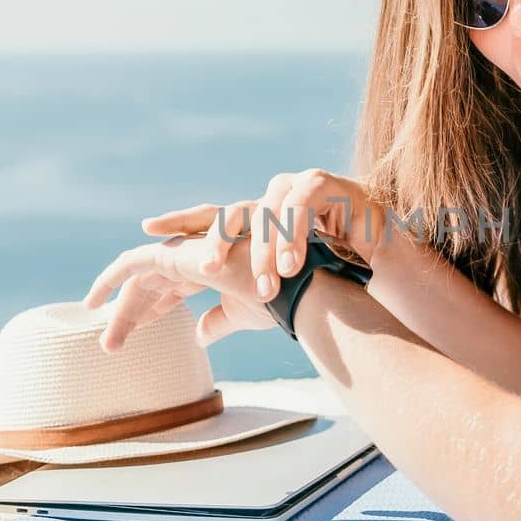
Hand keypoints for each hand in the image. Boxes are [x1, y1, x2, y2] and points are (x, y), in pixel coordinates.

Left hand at [81, 230, 274, 352]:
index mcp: (213, 270)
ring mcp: (186, 252)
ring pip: (140, 277)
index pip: (173, 288)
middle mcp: (197, 258)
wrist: (288, 289)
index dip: (153, 308)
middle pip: (152, 284)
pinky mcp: (178, 253)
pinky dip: (113, 276)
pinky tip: (97, 298)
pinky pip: (135, 262)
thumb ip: (218, 322)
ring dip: (121, 310)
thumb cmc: (276, 300)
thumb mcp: (240, 315)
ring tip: (108, 341)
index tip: (136, 330)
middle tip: (111, 345)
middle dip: (130, 313)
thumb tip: (200, 336)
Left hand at [141, 169, 385, 303]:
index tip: (146, 230)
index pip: (206, 220)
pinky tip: (293, 264)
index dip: (177, 223)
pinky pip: (303, 203)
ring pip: (266, 212)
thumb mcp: (267, 297)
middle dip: (214, 242)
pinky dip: (296, 234)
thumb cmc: (320, 274)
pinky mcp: (324, 185)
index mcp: (248, 223)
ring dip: (263, 251)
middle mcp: (265, 200)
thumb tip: (196, 335)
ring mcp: (293, 188)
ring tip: (265, 284)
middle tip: (206, 271)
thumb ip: (229, 310)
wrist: (374, 258)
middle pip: (229, 214)